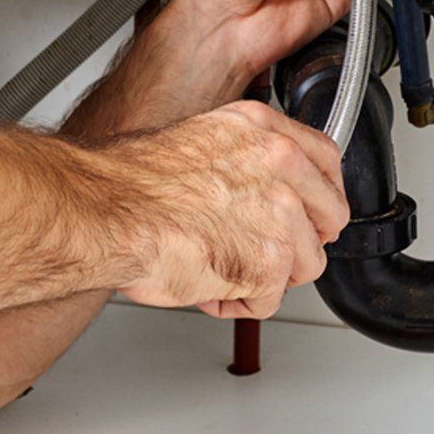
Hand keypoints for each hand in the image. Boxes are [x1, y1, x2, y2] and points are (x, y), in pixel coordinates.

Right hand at [107, 101, 349, 319]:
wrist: (105, 213)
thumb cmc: (131, 185)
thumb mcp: (202, 140)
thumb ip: (245, 159)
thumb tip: (262, 185)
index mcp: (263, 129)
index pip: (328, 162)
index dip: (320, 197)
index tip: (311, 213)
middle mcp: (280, 164)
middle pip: (329, 217)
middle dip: (299, 242)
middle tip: (262, 249)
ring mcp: (279, 213)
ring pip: (306, 265)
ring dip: (266, 277)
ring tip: (221, 265)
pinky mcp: (267, 262)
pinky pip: (269, 301)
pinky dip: (237, 304)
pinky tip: (207, 283)